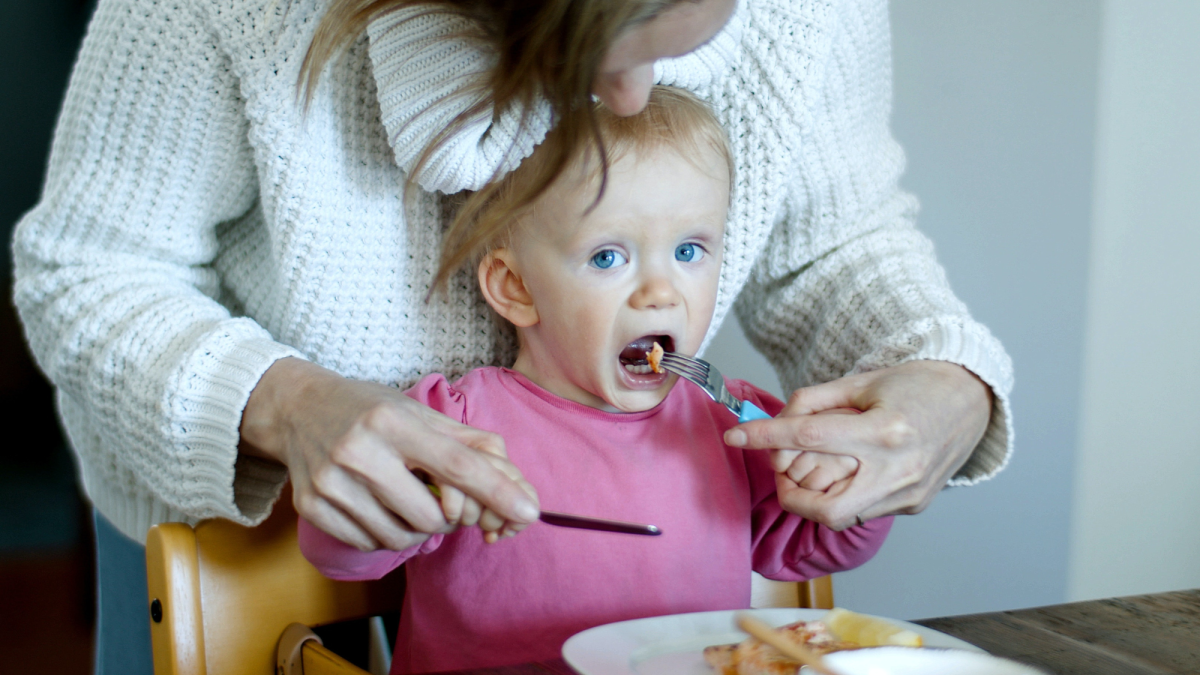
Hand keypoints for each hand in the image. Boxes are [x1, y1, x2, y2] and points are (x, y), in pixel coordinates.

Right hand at [239, 358, 539, 550]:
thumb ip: (468, 443)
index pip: (455, 464)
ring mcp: (331, 483)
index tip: (528, 511)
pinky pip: (370, 543)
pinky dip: (384, 533)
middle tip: (437, 496)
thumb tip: (513, 482)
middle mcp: (358, 451)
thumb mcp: (418, 413)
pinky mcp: (312, 508)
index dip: (496, 490)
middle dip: (446, 516)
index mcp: (392, 421)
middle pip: (431, 515)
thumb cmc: (368, 410)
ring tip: (404, 497)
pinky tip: (375, 505)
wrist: (295, 409)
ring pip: (401, 537)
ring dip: (415, 527)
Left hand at [726, 361, 991, 529]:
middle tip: (780, 472)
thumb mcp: (860, 382)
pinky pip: (865, 510)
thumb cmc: (914, 384)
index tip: (734, 437)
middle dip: (790, 496)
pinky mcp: (915, 505)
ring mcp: (909, 493)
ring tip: (811, 470)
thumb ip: (813, 403)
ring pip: (842, 516)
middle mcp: (898, 469)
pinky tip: (848, 472)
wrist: (972, 399)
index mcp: (884, 431)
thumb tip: (774, 424)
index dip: (764, 437)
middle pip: (825, 507)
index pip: (808, 438)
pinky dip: (844, 495)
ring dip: (815, 498)